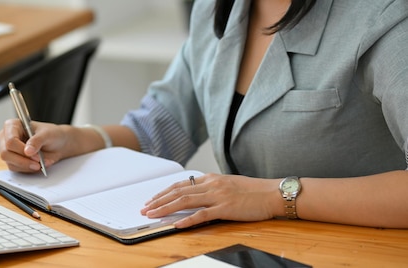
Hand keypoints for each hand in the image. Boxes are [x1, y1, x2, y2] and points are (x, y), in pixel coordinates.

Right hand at [0, 119, 68, 172]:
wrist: (58, 144)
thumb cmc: (52, 134)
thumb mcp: (47, 134)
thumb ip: (37, 141)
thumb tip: (28, 151)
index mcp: (12, 125)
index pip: (10, 140)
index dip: (21, 150)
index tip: (36, 155)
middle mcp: (7, 137)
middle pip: (6, 153)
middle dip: (23, 160)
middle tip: (38, 163)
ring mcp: (8, 150)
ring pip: (10, 163)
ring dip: (26, 166)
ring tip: (40, 164)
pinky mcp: (12, 160)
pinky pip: (15, 168)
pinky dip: (27, 169)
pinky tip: (37, 165)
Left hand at [140, 173, 280, 227]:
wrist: (273, 193)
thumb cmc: (253, 191)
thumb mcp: (228, 184)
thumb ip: (212, 188)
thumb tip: (197, 193)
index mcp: (211, 178)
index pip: (180, 184)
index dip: (163, 192)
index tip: (152, 199)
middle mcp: (211, 185)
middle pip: (177, 192)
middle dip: (158, 201)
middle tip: (144, 208)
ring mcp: (217, 196)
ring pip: (184, 201)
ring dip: (165, 208)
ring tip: (152, 215)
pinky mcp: (225, 208)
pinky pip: (202, 215)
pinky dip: (187, 219)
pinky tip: (176, 224)